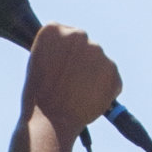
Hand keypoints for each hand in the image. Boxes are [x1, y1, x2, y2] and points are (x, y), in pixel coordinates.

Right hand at [19, 21, 122, 137]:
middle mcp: (78, 34)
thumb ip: (56, 49)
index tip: (58, 67)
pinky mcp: (113, 70)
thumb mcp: (38, 62)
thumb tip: (74, 50)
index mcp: (54, 30)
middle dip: (81, 61)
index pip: (65, 35)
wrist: (50, 122)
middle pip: (84, 45)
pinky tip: (88, 99)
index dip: (63, 54)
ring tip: (77, 93)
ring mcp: (98, 51)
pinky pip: (110, 77)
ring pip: (98, 62)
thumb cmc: (38, 96)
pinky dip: (104, 88)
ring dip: (92, 74)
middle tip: (70, 82)